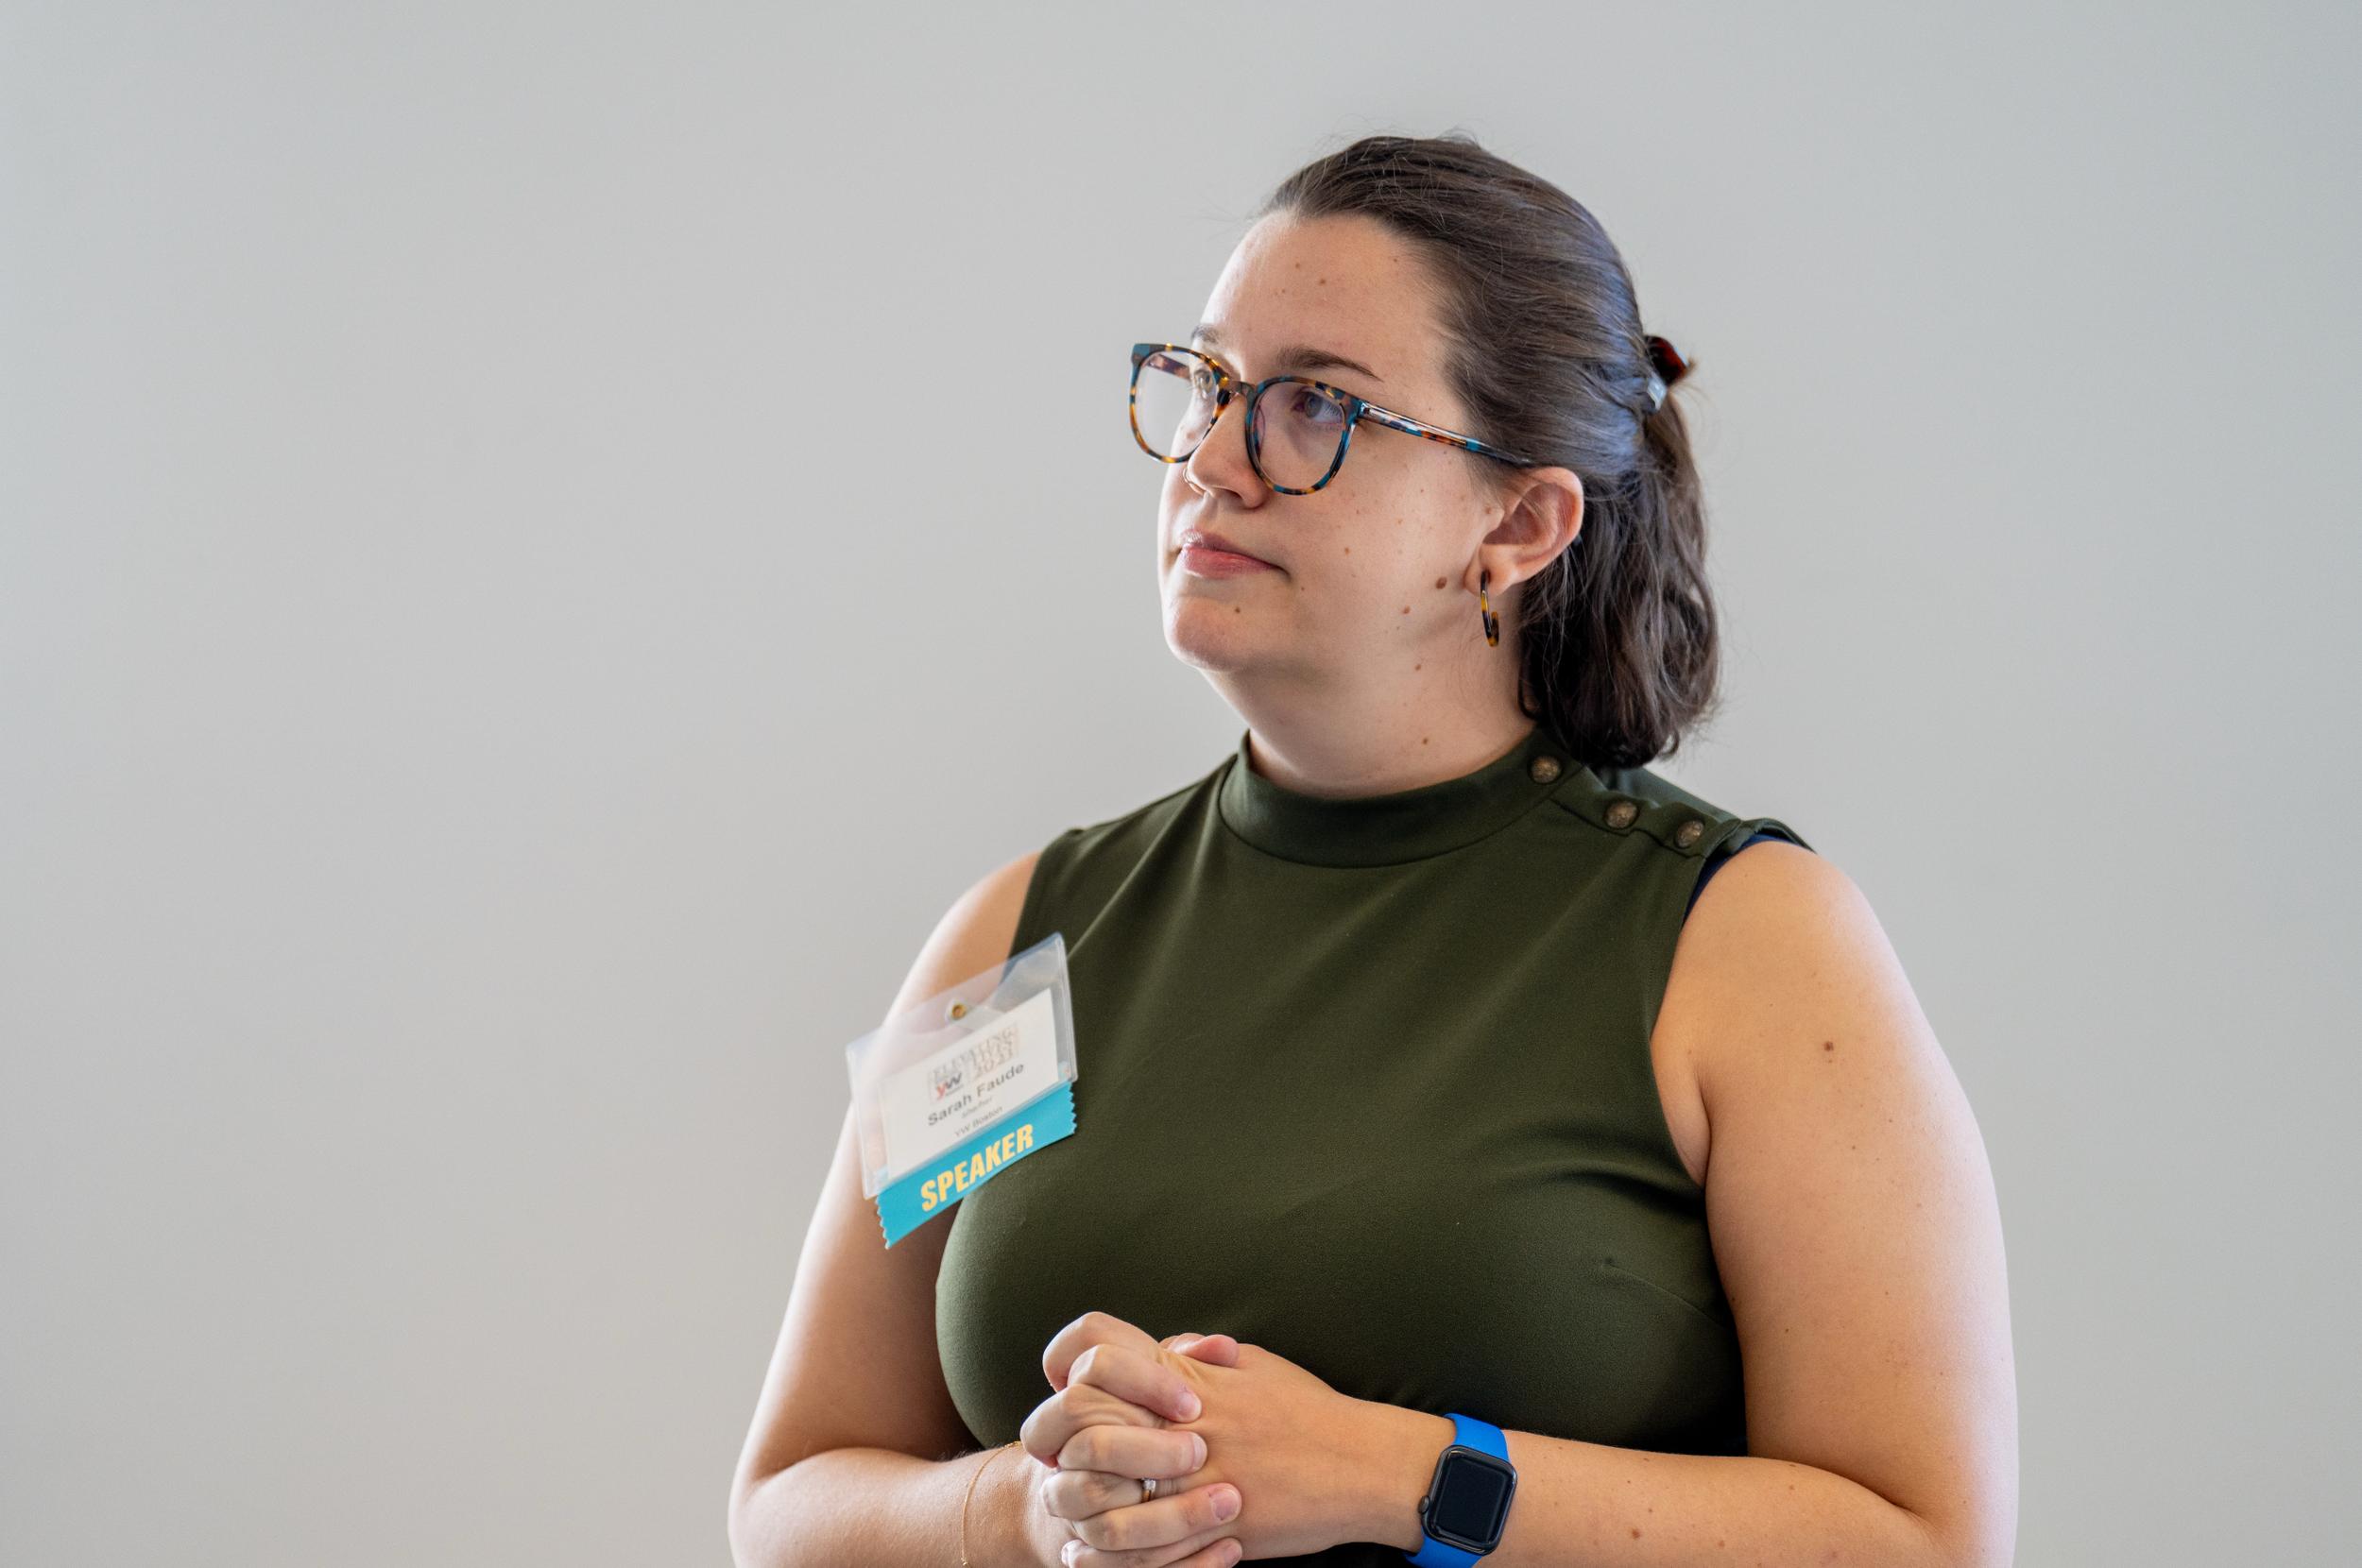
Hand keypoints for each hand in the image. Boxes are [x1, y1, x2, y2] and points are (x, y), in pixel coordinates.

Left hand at [1039, 1313, 1447, 1562]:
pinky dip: (1112, 1556)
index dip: (1068, 1374)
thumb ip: (1200, 1358)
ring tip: (1066, 1512)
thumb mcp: (1253, 1365)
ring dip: (1079, 1506)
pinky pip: (1149, 1547)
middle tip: (1048, 1459)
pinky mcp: (1217, 1525)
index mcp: (1188, 1376)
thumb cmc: (1310, 1409)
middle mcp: (1183, 1422)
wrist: (1362, 1463)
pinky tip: (1090, 1557)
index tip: (1063, 1395)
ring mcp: (1198, 1476)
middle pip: (1086, 1422)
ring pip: (1107, 1494)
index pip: (1100, 1356)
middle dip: (1058, 1443)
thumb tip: (1163, 1349)